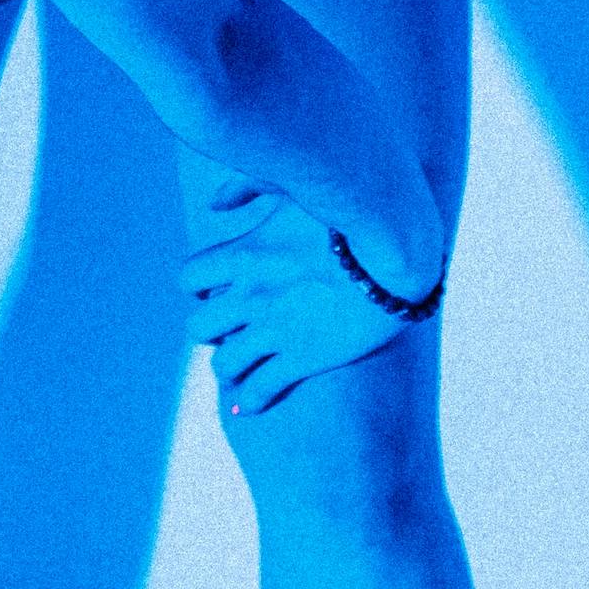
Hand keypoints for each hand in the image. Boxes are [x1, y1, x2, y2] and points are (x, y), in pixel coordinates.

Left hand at [180, 182, 427, 415]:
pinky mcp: (304, 358)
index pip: (190, 279)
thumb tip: (213, 202)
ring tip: (238, 367)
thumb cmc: (349, 208)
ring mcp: (276, 329)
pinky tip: (248, 404)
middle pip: (199, 327)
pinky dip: (248, 400)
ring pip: (224, 364)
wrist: (398, 250)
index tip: (216, 290)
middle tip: (229, 329)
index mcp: (244, 253)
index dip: (199, 287)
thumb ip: (246, 184)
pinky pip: (259, 390)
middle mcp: (251, 294)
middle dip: (211, 330)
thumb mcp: (293, 184)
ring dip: (227, 366)